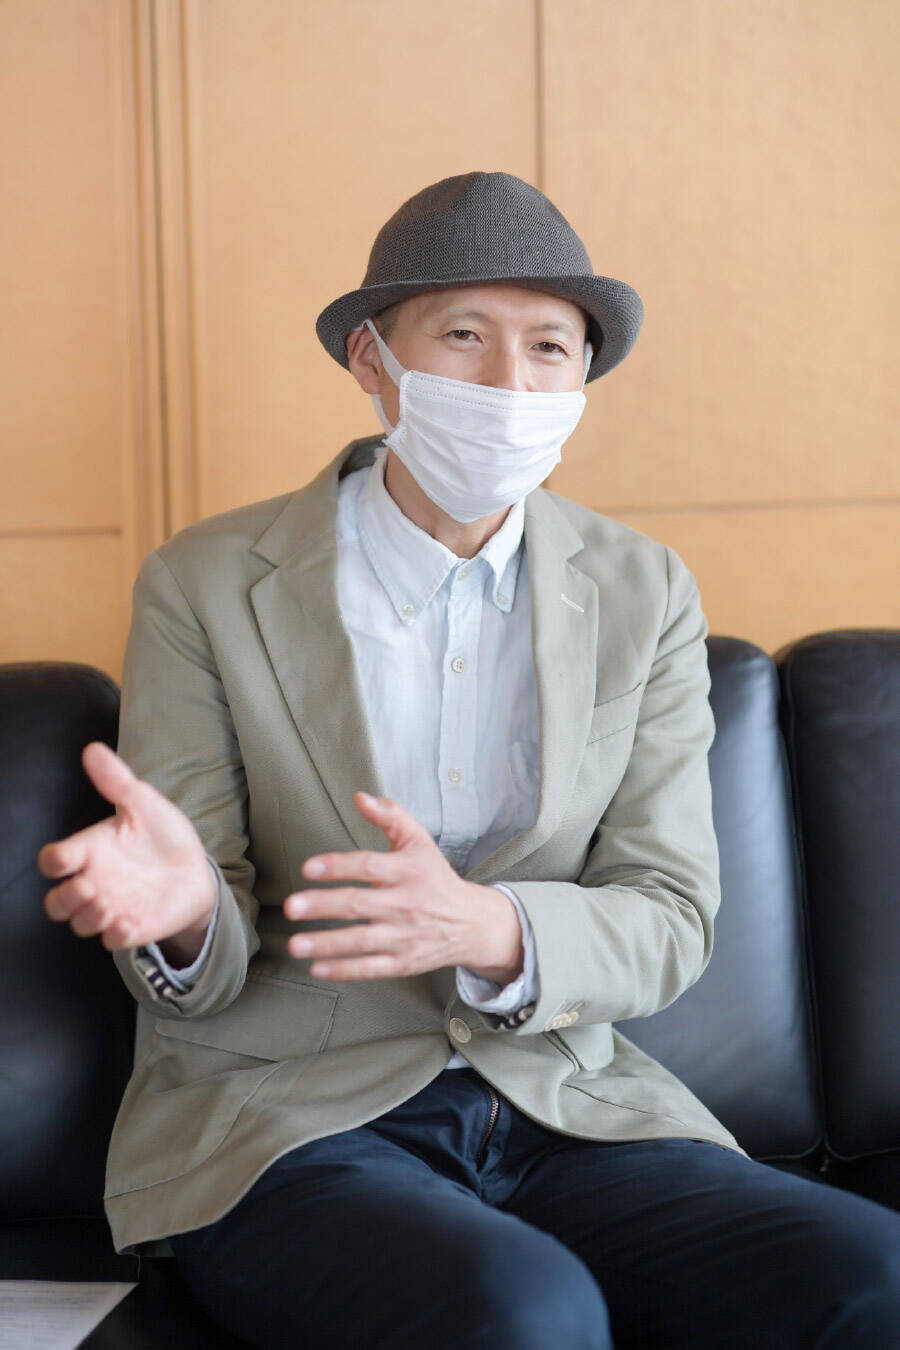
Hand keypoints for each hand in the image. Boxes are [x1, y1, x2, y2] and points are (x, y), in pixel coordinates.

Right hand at [37, 741, 217, 951]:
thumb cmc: (162, 835)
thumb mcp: (144, 804)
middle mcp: (94, 882)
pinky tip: (129, 923)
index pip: (54, 861)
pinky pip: (112, 943)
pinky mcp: (131, 928)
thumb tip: (92, 749)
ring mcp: (111, 908)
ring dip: (87, 917)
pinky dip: (116, 935)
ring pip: (80, 924)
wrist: (197, 868)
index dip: (53, 861)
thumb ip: (117, 781)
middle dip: (63, 899)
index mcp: (91, 851)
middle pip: (55, 903)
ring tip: (108, 903)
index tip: (67, 856)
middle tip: (88, 886)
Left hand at [284, 792, 522, 982]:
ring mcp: (405, 936)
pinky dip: (343, 969)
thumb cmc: (436, 878)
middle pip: (360, 904)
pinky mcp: (404, 962)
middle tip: (290, 907)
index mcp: (409, 871)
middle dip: (323, 906)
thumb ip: (390, 816)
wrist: (472, 923)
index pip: (369, 866)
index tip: (308, 868)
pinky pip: (371, 968)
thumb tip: (360, 798)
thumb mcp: (419, 841)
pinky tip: (316, 967)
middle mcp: (407, 904)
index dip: (338, 866)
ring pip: (361, 941)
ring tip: (294, 943)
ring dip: (326, 943)